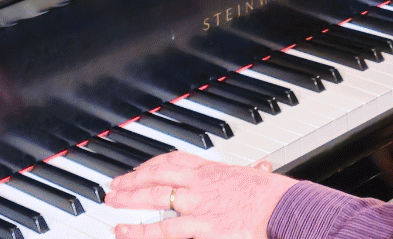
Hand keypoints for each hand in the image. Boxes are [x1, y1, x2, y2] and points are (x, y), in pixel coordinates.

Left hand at [107, 153, 296, 238]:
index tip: (138, 169)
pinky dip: (141, 231)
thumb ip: (254, 172)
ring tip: (111, 202)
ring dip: (129, 199)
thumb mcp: (258, 177)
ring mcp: (197, 206)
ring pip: (155, 198)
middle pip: (157, 176)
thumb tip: (262, 167)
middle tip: (114, 185)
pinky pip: (165, 230)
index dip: (152, 164)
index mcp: (211, 170)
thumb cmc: (272, 195)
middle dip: (133, 180)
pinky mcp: (201, 228)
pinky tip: (124, 231)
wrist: (280, 208)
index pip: (173, 160)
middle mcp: (199, 184)